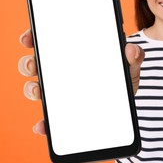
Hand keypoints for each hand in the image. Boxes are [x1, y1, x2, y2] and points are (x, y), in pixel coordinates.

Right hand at [18, 29, 143, 135]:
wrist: (125, 108)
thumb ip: (133, 57)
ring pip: (36, 88)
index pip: (48, 40)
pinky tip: (43, 125)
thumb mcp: (129, 66)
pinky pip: (48, 119)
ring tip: (38, 92)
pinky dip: (43, 123)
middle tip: (33, 66)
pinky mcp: (62, 115)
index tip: (28, 38)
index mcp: (72, 54)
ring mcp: (59, 93)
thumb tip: (131, 50)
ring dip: (31, 90)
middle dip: (28, 63)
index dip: (33, 36)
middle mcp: (60, 71)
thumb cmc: (122, 80)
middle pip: (35, 64)